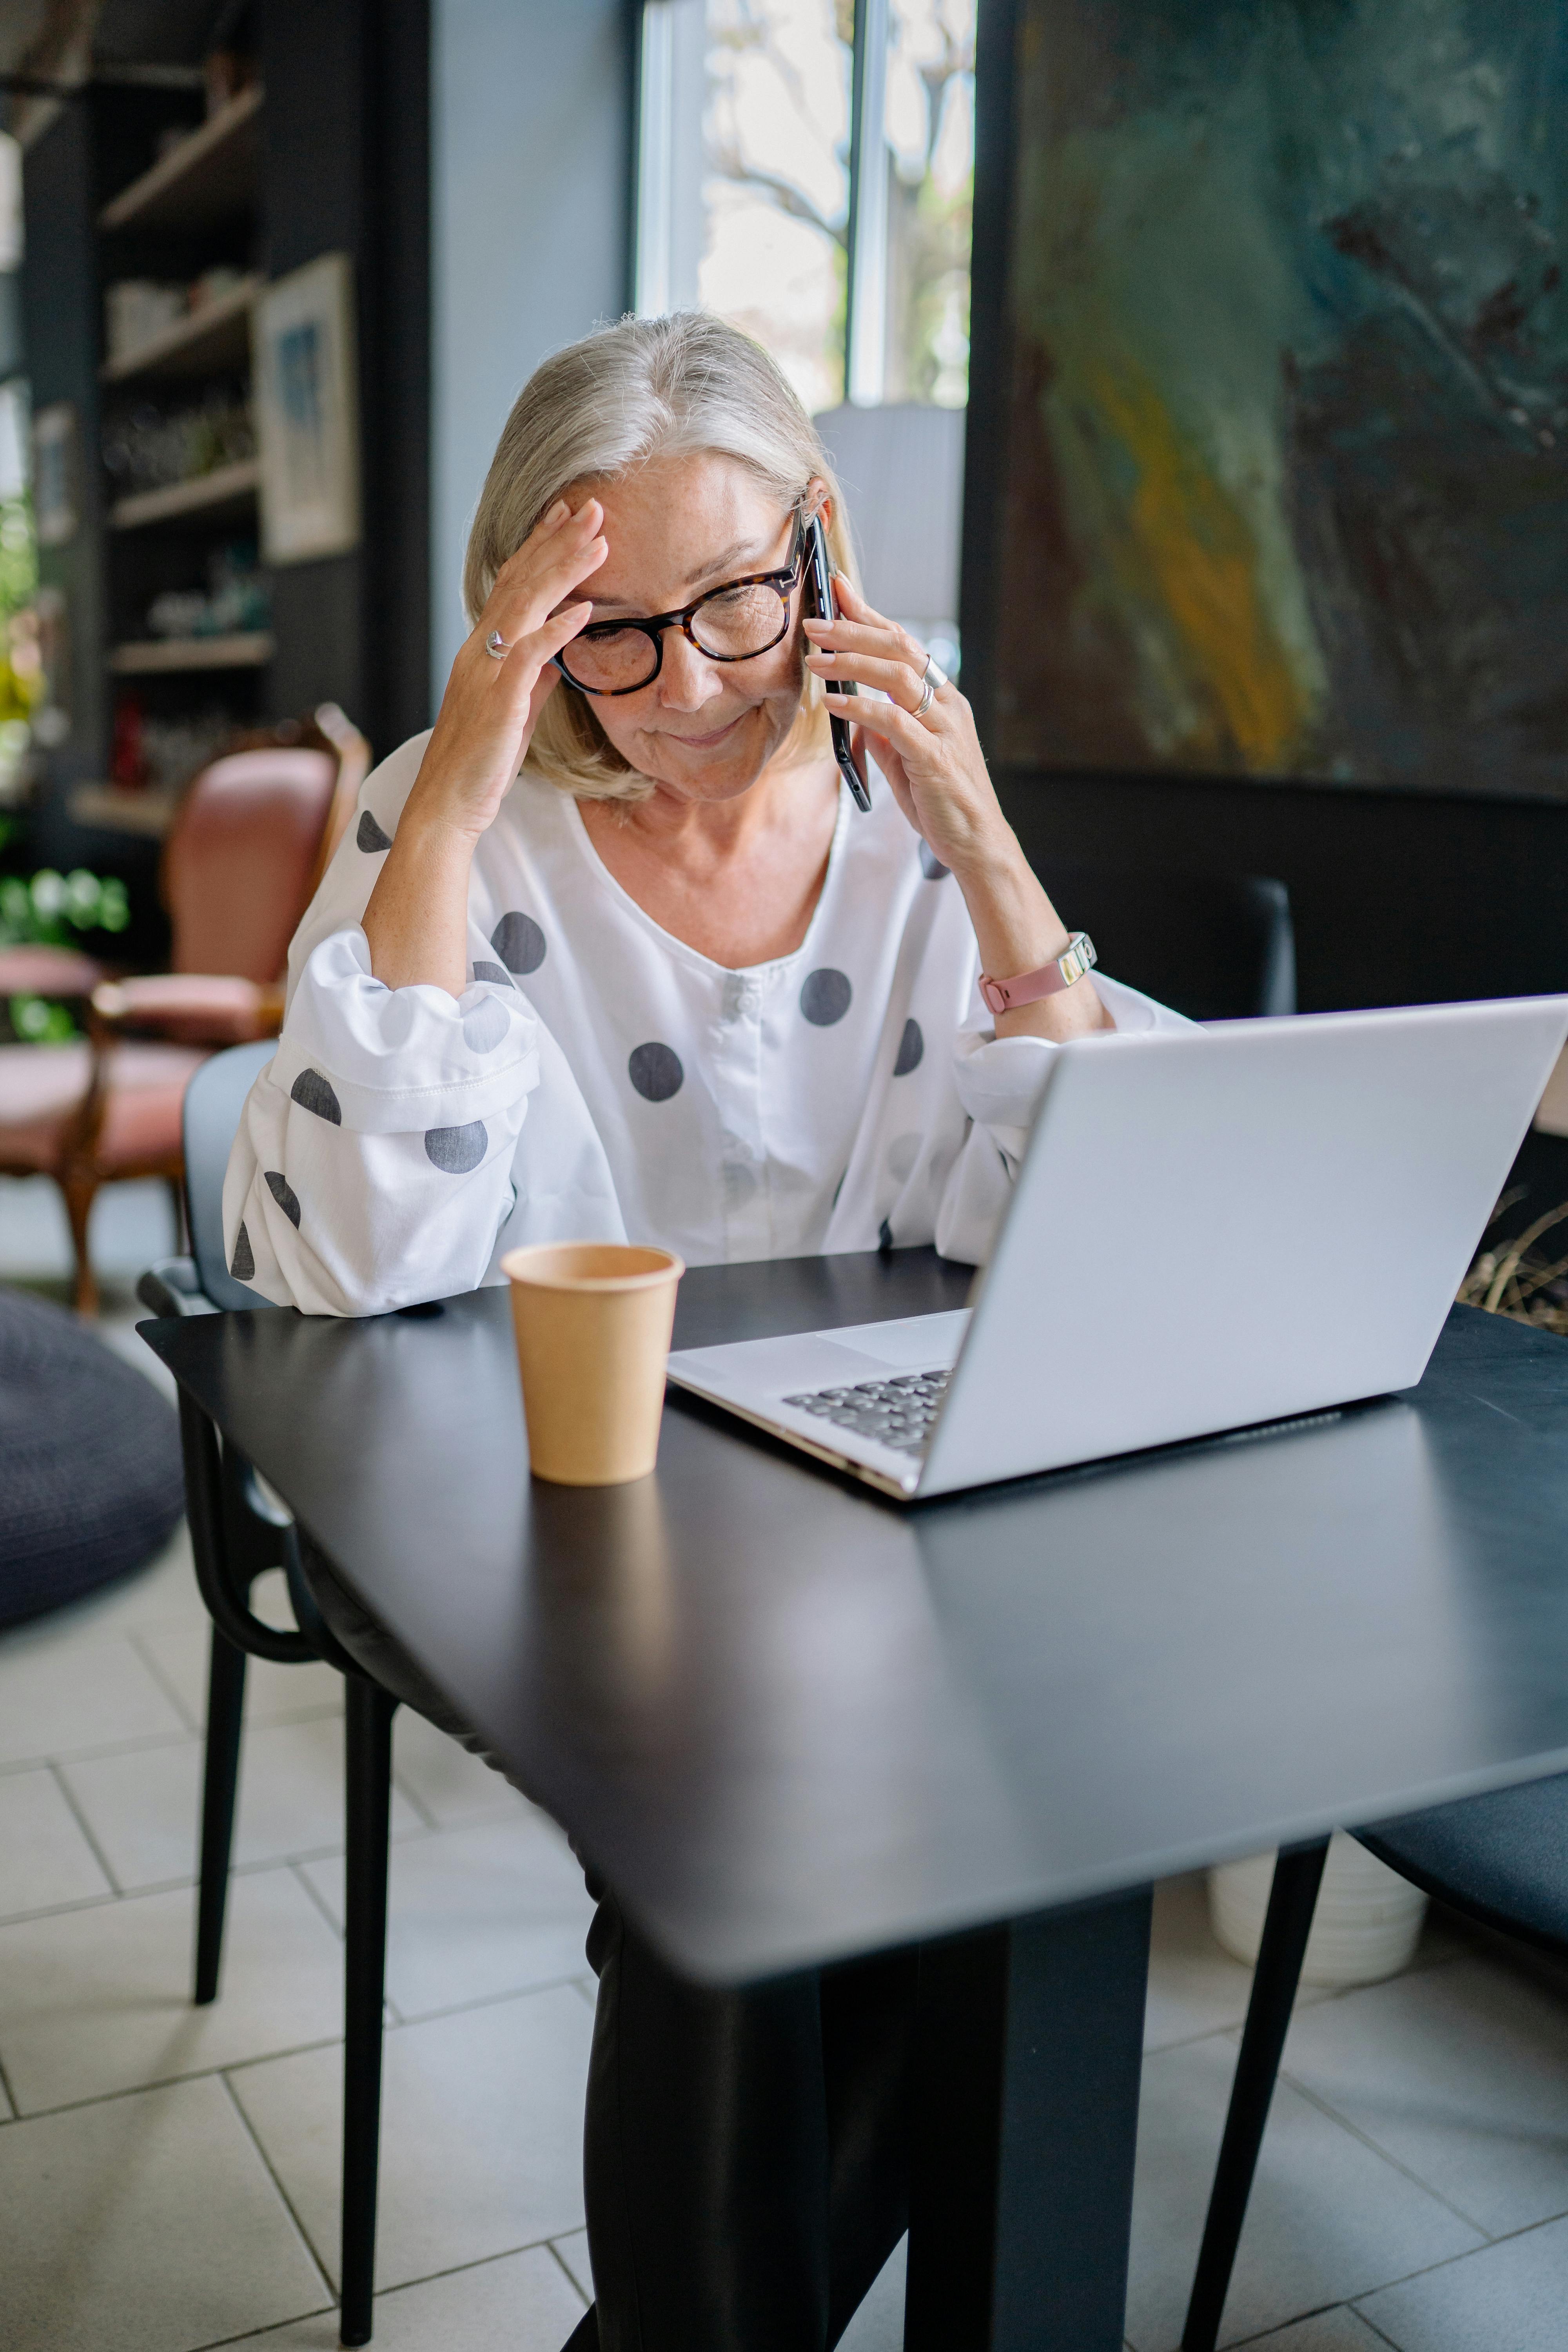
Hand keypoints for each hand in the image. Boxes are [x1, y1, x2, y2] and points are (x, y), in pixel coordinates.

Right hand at [408, 497, 606, 843]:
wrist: (449, 802)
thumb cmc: (482, 759)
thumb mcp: (515, 707)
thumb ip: (535, 673)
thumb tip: (561, 646)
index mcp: (481, 650)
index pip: (511, 584)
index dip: (538, 546)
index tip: (565, 516)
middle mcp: (479, 651)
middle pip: (520, 582)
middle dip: (557, 541)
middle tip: (591, 507)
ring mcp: (487, 673)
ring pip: (525, 607)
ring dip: (564, 571)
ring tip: (599, 542)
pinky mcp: (499, 701)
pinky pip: (529, 656)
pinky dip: (556, 630)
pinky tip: (584, 611)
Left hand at [802, 576, 1010, 877]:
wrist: (976, 843)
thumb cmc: (941, 802)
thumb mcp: (907, 758)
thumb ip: (885, 731)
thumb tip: (854, 709)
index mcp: (943, 699)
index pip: (904, 644)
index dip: (870, 614)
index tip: (840, 589)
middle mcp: (948, 705)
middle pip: (900, 649)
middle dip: (854, 629)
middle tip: (814, 623)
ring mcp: (944, 729)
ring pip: (898, 676)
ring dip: (852, 662)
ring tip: (815, 659)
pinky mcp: (934, 757)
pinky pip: (893, 721)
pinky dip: (860, 707)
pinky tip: (833, 702)